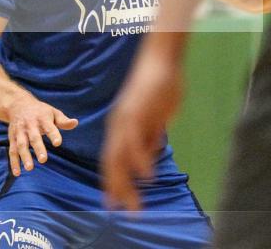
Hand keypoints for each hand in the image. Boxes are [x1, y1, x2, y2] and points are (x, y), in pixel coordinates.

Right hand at [5, 94, 77, 175]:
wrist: (18, 104)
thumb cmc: (40, 111)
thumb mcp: (53, 112)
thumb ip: (63, 121)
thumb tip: (75, 123)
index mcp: (42, 118)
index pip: (49, 127)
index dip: (53, 134)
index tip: (57, 143)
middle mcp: (30, 125)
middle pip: (34, 137)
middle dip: (38, 148)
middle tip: (43, 160)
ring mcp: (20, 132)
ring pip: (21, 144)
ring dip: (24, 156)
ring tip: (30, 168)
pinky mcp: (12, 138)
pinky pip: (12, 151)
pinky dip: (14, 162)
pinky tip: (18, 173)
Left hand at [102, 40, 183, 210]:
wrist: (160, 60)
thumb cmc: (159, 87)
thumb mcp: (153, 117)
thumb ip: (150, 134)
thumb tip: (149, 152)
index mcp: (120, 126)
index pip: (111, 159)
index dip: (110, 181)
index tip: (111, 202)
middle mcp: (118, 125)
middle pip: (111, 163)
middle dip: (116, 189)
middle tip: (121, 211)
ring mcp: (127, 120)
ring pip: (120, 157)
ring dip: (126, 183)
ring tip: (132, 204)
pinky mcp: (138, 114)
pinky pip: (136, 141)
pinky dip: (140, 160)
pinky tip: (146, 176)